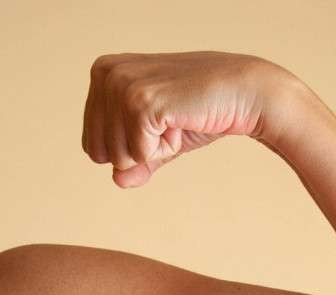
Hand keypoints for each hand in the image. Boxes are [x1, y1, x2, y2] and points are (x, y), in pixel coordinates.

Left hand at [80, 50, 300, 187]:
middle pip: (100, 153)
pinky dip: (165, 148)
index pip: (92, 144)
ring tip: (177, 118)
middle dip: (139, 151)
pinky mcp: (140, 101)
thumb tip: (117, 181)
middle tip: (170, 122)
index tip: (160, 121)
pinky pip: (139, 154)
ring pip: (118, 157)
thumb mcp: (161, 138)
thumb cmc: (201, 110)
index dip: (130, 148)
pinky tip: (182, 120)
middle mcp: (106, 73)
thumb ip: (136, 159)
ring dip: (155, 149)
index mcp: (103, 72)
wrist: (243, 93)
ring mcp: (121, 85)